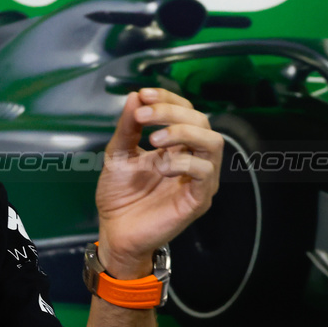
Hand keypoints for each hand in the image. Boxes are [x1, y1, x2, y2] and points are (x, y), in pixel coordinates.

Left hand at [95, 87, 221, 277]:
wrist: (115, 231)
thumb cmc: (119, 195)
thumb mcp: (118, 154)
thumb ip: (128, 127)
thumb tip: (135, 96)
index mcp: (176, 145)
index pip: (185, 111)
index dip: (168, 98)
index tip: (143, 94)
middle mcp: (192, 158)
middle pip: (202, 121)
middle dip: (172, 112)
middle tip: (144, 115)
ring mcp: (199, 179)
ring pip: (213, 142)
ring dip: (182, 132)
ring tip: (154, 139)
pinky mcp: (198, 199)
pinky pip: (205, 172)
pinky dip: (184, 161)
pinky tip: (161, 166)